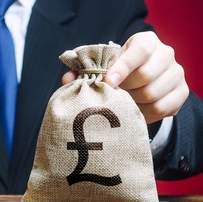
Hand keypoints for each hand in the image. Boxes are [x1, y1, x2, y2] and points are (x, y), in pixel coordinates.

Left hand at [62, 32, 188, 123]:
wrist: (140, 84)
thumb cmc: (117, 73)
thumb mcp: (103, 68)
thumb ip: (84, 72)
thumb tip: (67, 78)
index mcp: (146, 42)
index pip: (139, 51)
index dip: (123, 67)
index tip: (108, 82)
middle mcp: (165, 54)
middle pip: (146, 75)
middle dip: (126, 89)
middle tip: (114, 95)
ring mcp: (176, 74)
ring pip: (153, 94)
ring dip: (133, 103)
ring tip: (122, 103)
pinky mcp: (180, 93)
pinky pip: (161, 109)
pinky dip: (144, 114)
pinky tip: (134, 111)